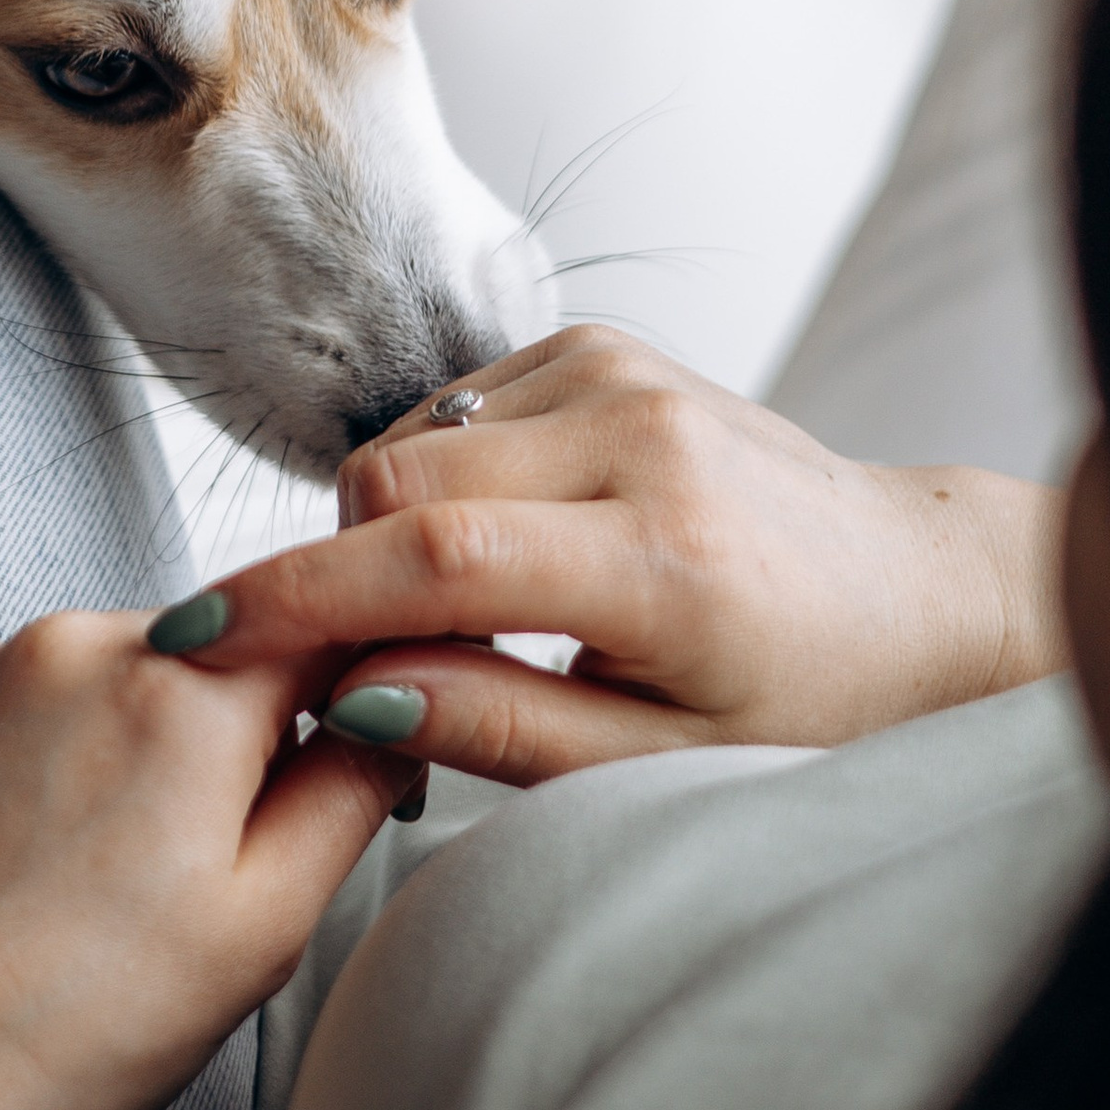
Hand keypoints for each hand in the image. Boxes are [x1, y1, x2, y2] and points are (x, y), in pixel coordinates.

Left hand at [0, 614, 414, 1109]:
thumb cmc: (78, 1029)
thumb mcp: (265, 926)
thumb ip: (350, 791)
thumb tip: (390, 714)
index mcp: (180, 688)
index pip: (315, 624)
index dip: (347, 693)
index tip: (342, 759)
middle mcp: (74, 641)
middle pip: (212, 646)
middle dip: (233, 729)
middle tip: (210, 862)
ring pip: (116, 672)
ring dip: (136, 741)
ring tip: (107, 877)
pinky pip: (25, 699)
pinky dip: (52, 756)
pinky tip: (39, 860)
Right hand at [157, 326, 1066, 781]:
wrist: (910, 591)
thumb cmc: (804, 698)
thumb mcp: (666, 765)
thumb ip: (503, 728)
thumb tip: (353, 694)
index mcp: (663, 555)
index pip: (436, 554)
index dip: (301, 598)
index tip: (200, 640)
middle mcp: (637, 434)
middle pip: (397, 476)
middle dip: (342, 569)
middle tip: (378, 663)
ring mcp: (618, 370)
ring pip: (412, 433)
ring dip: (396, 525)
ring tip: (473, 614)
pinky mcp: (601, 344)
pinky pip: (453, 406)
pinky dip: (443, 477)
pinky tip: (512, 542)